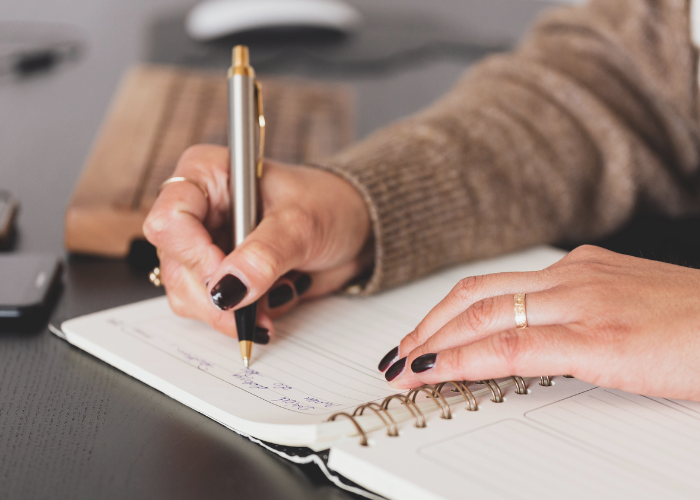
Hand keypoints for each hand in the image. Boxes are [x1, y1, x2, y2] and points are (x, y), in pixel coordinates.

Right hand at [143, 144, 371, 339]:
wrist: (355, 228)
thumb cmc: (329, 205)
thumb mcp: (301, 224)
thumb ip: (264, 255)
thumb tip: (228, 290)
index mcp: (207, 175)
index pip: (170, 219)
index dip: (194, 256)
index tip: (229, 281)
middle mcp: (199, 210)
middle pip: (176, 265)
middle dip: (215, 297)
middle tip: (252, 310)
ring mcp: (207, 246)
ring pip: (188, 295)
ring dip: (230, 312)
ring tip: (275, 299)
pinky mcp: (221, 277)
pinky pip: (212, 310)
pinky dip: (243, 316)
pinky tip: (274, 300)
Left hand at [380, 245, 699, 401]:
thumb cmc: (697, 325)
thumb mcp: (626, 310)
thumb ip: (580, 318)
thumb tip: (539, 341)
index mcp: (578, 270)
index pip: (492, 287)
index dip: (446, 313)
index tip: (421, 336)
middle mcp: (571, 278)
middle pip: (474, 295)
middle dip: (427, 325)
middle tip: (399, 352)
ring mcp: (581, 303)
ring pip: (482, 316)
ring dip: (433, 341)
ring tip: (404, 366)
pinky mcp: (596, 338)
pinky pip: (511, 346)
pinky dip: (464, 358)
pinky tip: (437, 372)